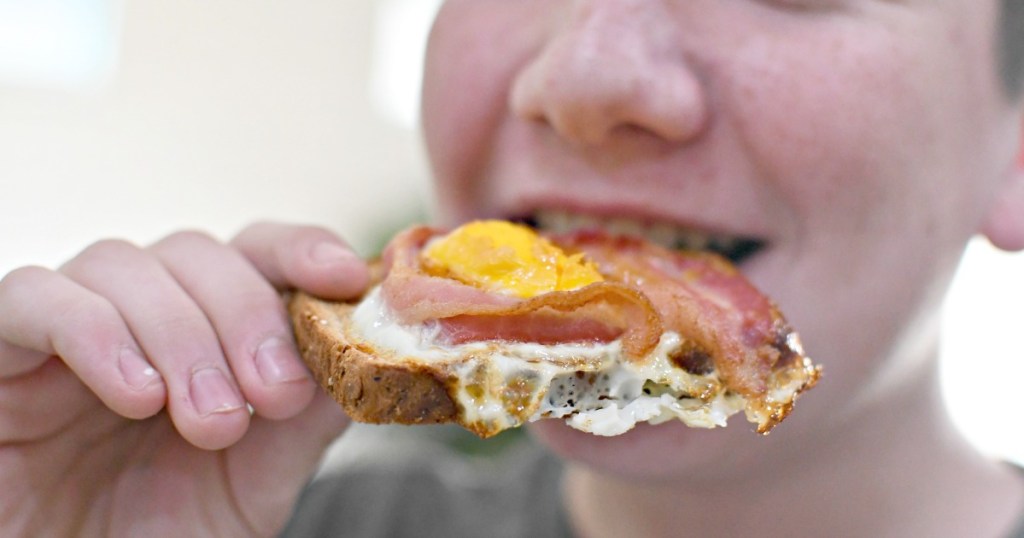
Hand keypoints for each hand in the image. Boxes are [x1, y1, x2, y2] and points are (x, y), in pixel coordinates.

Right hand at [0, 222, 368, 535]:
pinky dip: (93, 332)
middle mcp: (138, 319)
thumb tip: (365, 341)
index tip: (343, 277)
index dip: (300, 249)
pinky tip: (137, 395)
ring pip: (123, 264)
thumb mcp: (258, 480)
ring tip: (210, 422)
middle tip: (274, 396)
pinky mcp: (2, 355)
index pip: (253, 252)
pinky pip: (34, 299)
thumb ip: (308, 412)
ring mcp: (67, 331)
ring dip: (180, 334)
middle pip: (195, 252)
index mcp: (204, 333)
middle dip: (247, 317)